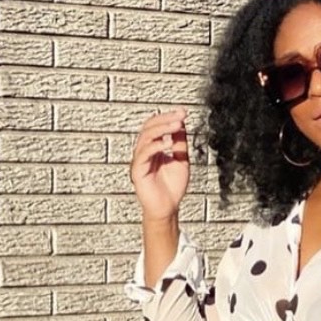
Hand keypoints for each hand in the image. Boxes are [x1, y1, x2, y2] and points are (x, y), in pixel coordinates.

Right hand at [129, 106, 189, 222]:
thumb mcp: (181, 160)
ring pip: (146, 137)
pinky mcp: (138, 171)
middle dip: (165, 119)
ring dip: (162, 128)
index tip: (183, 112)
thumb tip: (181, 123)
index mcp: (154, 147)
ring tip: (176, 125)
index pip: (157, 126)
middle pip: (149, 127)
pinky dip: (156, 146)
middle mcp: (145, 151)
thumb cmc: (173, 188)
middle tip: (180, 116)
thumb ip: (180, 143)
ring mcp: (140, 160)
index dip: (168, 117)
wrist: (168, 208)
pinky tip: (168, 143)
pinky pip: (144, 154)